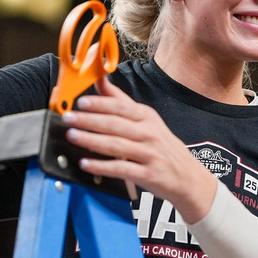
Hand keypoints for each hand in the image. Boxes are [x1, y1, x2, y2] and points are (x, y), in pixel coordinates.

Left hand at [62, 77, 218, 223]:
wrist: (188, 177)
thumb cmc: (163, 147)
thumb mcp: (147, 121)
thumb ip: (122, 102)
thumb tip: (101, 80)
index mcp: (146, 117)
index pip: (120, 107)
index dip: (100, 103)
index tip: (81, 101)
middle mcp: (149, 133)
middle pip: (115, 124)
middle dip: (89, 120)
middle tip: (68, 118)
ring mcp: (149, 154)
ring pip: (116, 145)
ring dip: (91, 140)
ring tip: (72, 136)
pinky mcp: (147, 174)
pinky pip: (121, 168)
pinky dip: (102, 166)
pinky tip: (86, 163)